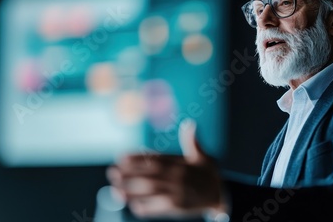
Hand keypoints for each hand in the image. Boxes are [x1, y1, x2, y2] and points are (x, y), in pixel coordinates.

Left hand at [106, 118, 226, 218]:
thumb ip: (193, 142)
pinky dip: (144, 207)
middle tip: (111, 172)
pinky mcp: (176, 208)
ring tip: (115, 190)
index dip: (137, 158)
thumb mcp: (204, 156)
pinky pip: (156, 208)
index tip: (121, 157)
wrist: (221, 196)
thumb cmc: (209, 174)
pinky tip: (132, 205)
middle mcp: (177, 177)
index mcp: (180, 164)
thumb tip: (190, 123)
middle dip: (129, 174)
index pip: (155, 159)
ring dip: (131, 191)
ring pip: (149, 192)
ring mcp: (176, 193)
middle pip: (149, 175)